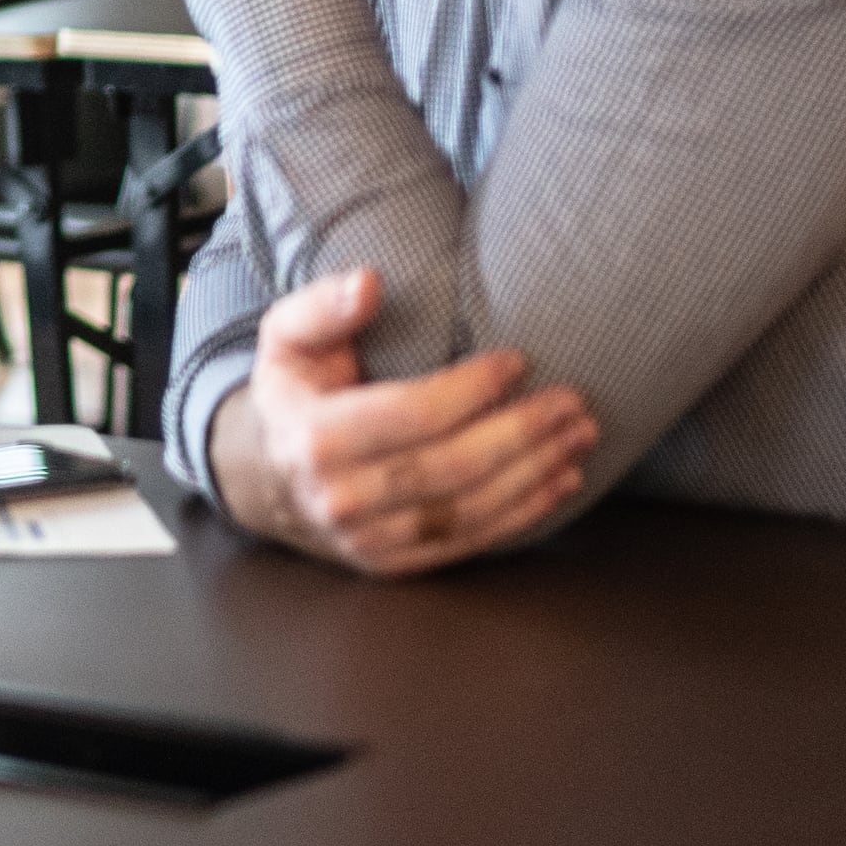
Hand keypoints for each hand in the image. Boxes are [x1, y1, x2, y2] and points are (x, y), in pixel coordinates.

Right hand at [208, 266, 595, 576]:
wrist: (266, 476)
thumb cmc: (293, 393)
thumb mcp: (286, 337)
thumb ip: (323, 305)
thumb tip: (370, 282)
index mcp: (315, 437)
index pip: (414, 414)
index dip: (475, 389)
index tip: (520, 361)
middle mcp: (341, 498)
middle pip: (452, 466)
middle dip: (523, 433)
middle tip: (573, 402)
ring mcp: (368, 540)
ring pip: (469, 510)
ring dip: (536, 474)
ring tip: (579, 437)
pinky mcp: (394, 564)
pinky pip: (469, 542)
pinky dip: (523, 513)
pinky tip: (561, 482)